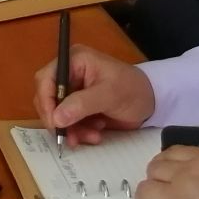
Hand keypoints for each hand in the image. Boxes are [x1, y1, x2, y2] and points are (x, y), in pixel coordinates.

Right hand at [33, 45, 154, 144]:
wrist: (152, 103)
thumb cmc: (132, 90)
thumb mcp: (109, 95)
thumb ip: (82, 104)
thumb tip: (56, 118)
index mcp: (74, 61)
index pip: (46, 79)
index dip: (46, 101)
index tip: (54, 123)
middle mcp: (69, 74)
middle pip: (48, 97)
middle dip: (58, 119)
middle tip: (69, 137)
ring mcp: (74, 91)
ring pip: (57, 113)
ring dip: (71, 129)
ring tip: (92, 137)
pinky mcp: (79, 107)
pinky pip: (69, 122)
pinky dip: (79, 132)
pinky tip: (96, 134)